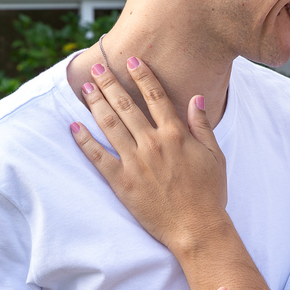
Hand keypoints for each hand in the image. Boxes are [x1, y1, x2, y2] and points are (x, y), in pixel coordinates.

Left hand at [70, 57, 227, 252]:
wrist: (197, 228)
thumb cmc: (210, 194)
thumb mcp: (215, 156)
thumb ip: (202, 126)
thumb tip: (196, 99)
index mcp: (175, 134)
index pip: (155, 96)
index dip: (141, 75)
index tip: (130, 60)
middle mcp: (152, 143)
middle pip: (126, 105)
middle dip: (110, 83)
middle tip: (98, 68)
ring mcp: (135, 162)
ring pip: (110, 124)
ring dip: (95, 103)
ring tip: (85, 87)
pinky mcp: (122, 182)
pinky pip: (98, 157)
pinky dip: (84, 141)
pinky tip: (74, 126)